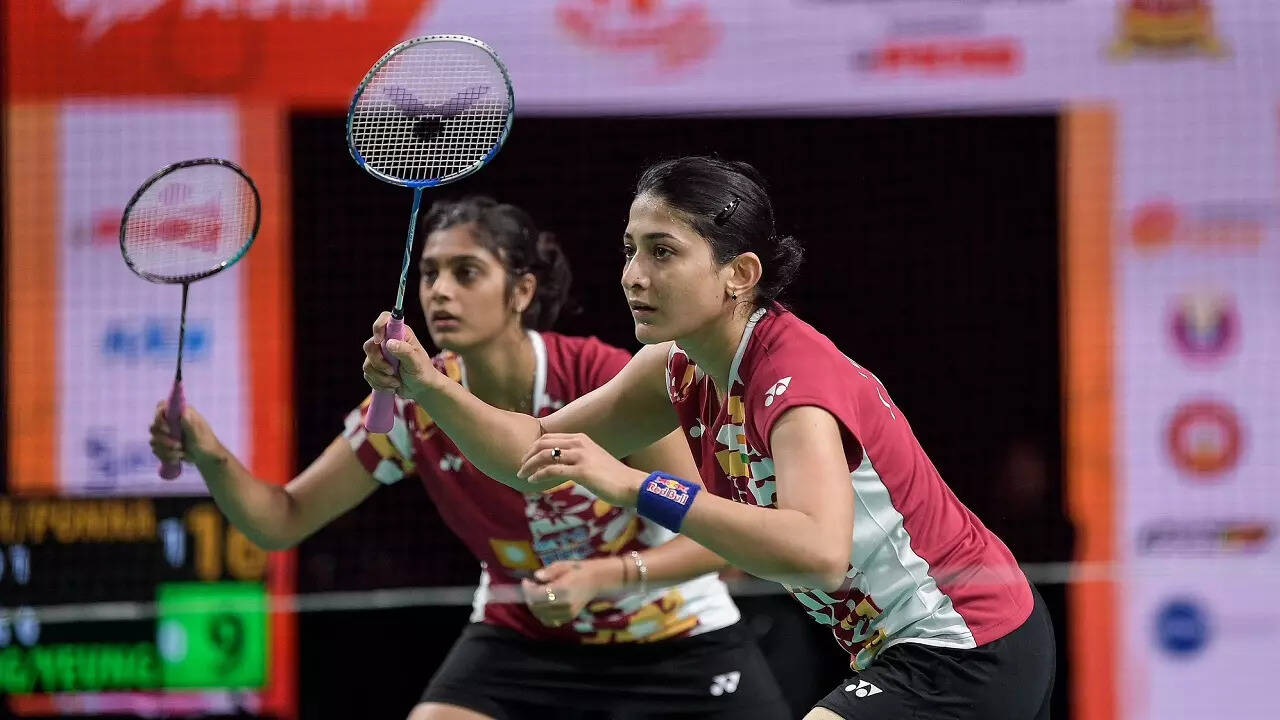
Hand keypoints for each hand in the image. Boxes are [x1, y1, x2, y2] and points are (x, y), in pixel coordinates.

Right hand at [149, 403, 223, 467]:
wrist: (205, 458)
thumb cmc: (206, 443)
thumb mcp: (199, 435)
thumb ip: (190, 424)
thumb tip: (183, 412)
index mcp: (180, 413)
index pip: (161, 407)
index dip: (159, 416)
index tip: (167, 429)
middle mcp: (170, 421)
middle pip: (154, 426)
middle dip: (164, 439)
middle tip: (178, 445)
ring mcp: (165, 433)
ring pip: (154, 440)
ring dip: (166, 449)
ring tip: (181, 453)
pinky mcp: (163, 445)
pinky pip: (156, 449)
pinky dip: (165, 455)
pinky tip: (176, 458)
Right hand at [361, 312, 444, 401]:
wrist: (421, 389)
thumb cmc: (422, 372)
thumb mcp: (416, 361)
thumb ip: (405, 351)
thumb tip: (389, 343)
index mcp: (400, 334)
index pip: (385, 319)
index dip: (378, 326)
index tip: (379, 340)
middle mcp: (387, 342)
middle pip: (369, 345)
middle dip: (378, 362)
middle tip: (391, 371)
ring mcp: (380, 355)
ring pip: (368, 364)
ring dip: (381, 377)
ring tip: (396, 382)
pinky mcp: (375, 368)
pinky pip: (368, 375)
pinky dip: (380, 383)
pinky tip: (392, 386)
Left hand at [516, 433, 646, 506]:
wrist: (631, 485)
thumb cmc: (613, 477)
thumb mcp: (594, 461)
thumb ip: (578, 459)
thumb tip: (562, 467)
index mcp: (581, 438)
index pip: (549, 438)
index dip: (534, 448)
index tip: (526, 459)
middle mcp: (579, 443)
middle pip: (543, 443)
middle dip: (527, 455)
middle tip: (520, 467)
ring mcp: (580, 456)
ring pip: (544, 455)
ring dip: (529, 466)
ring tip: (522, 475)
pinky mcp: (581, 471)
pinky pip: (552, 470)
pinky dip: (539, 475)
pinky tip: (533, 481)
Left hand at [520, 559, 620, 627]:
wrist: (595, 580)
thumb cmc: (577, 570)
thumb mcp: (563, 565)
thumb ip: (549, 571)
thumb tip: (536, 576)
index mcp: (563, 589)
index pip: (536, 595)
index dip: (527, 588)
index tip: (526, 581)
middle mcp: (565, 604)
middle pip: (536, 606)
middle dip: (528, 596)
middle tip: (530, 586)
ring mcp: (567, 613)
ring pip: (540, 615)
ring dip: (534, 605)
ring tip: (536, 594)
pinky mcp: (568, 617)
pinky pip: (549, 620)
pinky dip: (542, 614)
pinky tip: (543, 603)